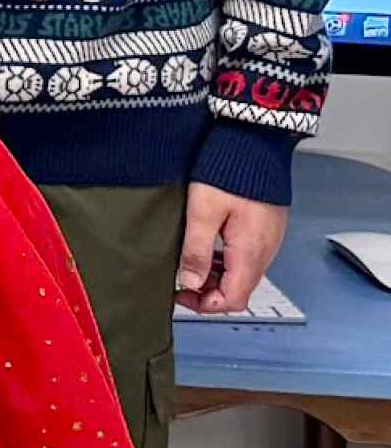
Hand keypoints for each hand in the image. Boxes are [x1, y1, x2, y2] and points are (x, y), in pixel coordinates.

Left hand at [178, 182, 290, 311]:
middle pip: (238, 290)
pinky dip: (226, 260)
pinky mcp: (266, 228)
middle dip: (208, 291)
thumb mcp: (203, 211)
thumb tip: (190, 282)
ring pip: (242, 274)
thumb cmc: (230, 172)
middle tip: (181, 277)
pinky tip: (208, 245)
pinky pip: (247, 256)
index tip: (180, 294)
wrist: (256, 142)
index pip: (233, 299)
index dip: (205, 305)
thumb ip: (197, 250)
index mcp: (250, 252)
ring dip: (216, 275)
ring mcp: (268, 240)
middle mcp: (265, 251)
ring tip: (190, 260)